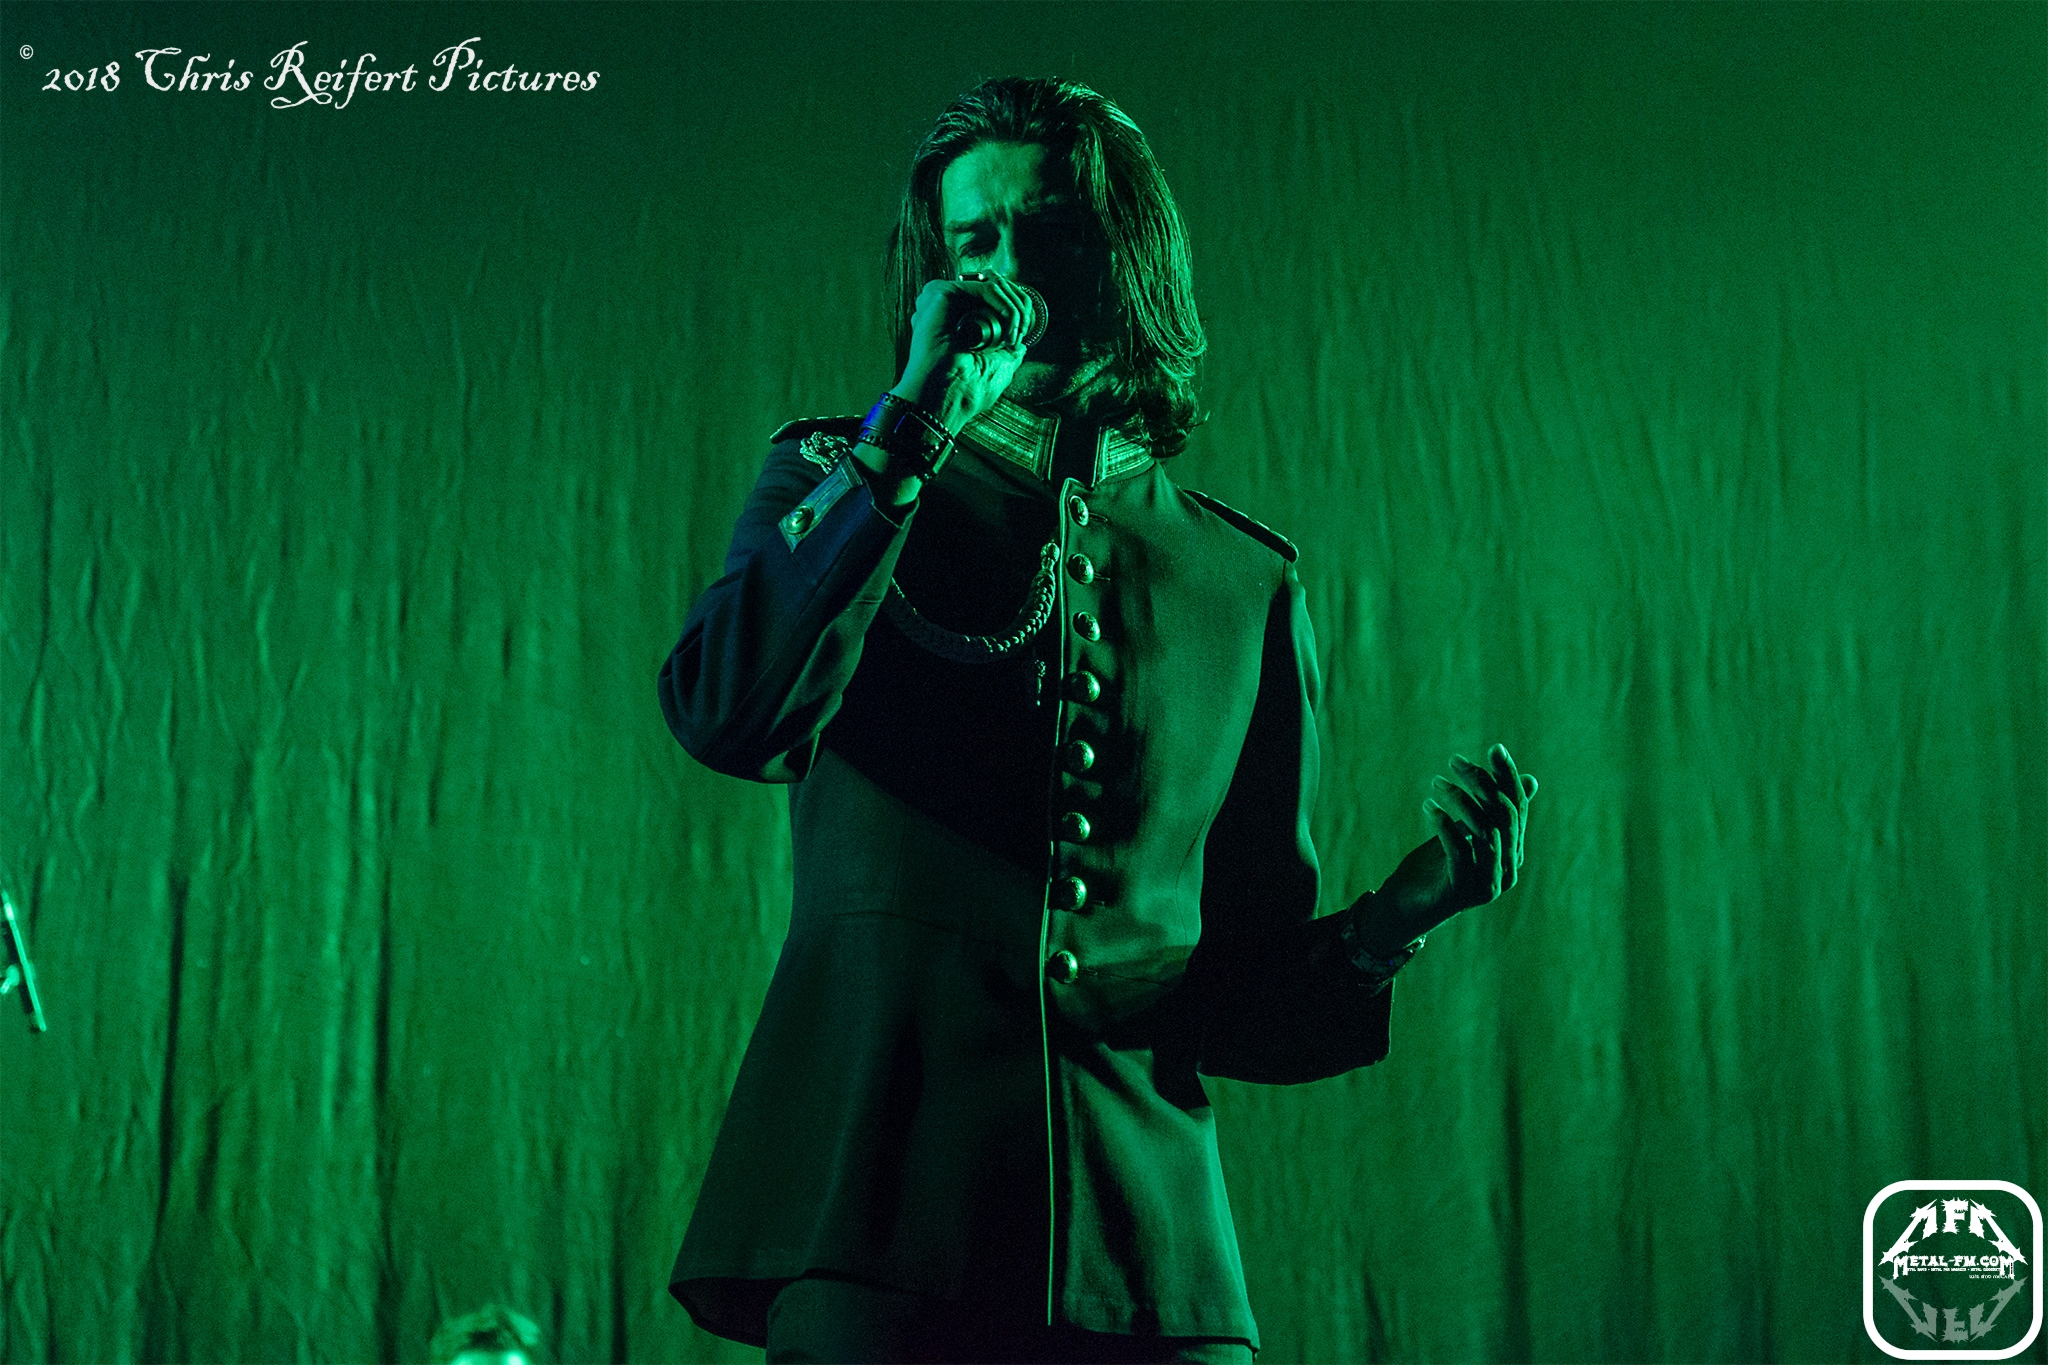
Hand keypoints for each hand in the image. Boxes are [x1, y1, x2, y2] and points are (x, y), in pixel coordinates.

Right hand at [892, 272, 1037, 431]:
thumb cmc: (965, 390)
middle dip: (1020, 305)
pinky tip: (1008, 330)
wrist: (946, 398)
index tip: (1024, 333)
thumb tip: (1020, 345)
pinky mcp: (942, 293)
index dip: (1016, 308)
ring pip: (993, 284)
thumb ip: (1008, 352)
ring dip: (1015, 308)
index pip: (993, 296)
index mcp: (956, 321)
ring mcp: (944, 299)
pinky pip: (986, 287)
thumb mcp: (997, 367)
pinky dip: (1006, 306)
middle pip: (996, 285)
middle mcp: (949, 307)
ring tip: (1014, 335)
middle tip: (1023, 331)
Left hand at [1376, 743, 1537, 939]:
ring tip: (1436, 783)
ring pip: (1484, 831)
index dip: (1508, 777)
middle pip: (1503, 816)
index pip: (1518, 808)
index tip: (1494, 748)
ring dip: (1460, 800)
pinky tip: (1429, 806)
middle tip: (1454, 761)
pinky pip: (1459, 850)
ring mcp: (1488, 883)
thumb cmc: (1437, 867)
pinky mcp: (1464, 892)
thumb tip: (1530, 780)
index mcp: (1512, 853)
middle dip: (1481, 782)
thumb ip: (1492, 810)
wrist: (1407, 908)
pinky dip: (1444, 824)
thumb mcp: (1467, 832)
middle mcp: (1508, 869)